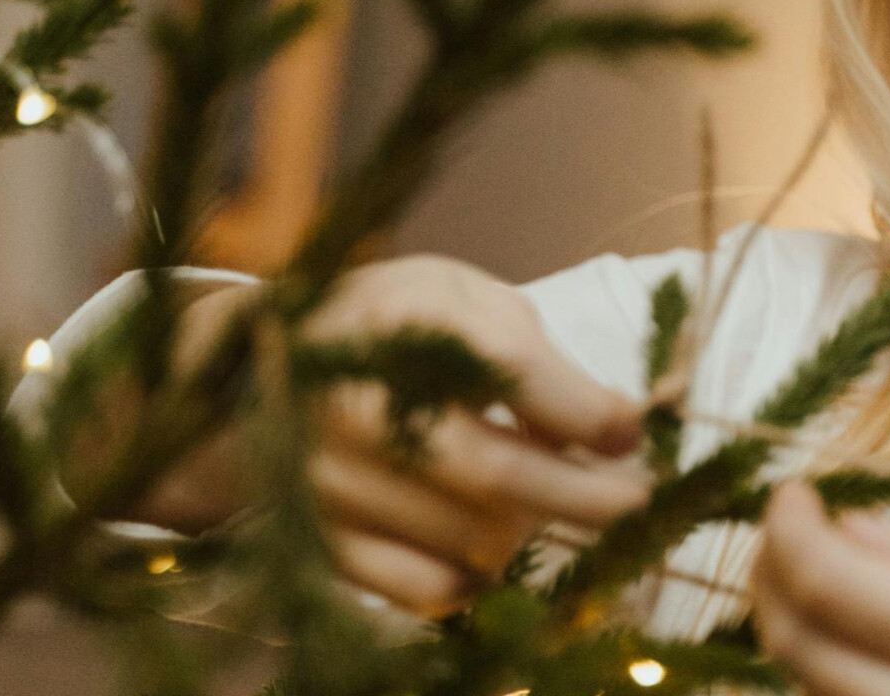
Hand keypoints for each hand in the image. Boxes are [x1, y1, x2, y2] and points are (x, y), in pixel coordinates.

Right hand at [173, 256, 654, 619]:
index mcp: (398, 321)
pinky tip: (491, 544)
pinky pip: (425, 590)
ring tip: (546, 500)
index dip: (584, 409)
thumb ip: (529, 353)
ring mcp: (327, 483)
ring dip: (531, 529)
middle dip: (587, 496)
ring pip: (471, 538)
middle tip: (641, 502)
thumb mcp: (455, 299)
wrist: (247, 374)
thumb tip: (614, 428)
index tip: (634, 432)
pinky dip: (477, 577)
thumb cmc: (385, 326)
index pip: (508, 369)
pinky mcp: (318, 544)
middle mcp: (354, 404)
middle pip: (494, 472)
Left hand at [749, 478, 889, 695]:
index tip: (789, 492)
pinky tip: (853, 643)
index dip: (786, 527)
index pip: (831, 582)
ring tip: (820, 579)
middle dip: (768, 575)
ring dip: (794, 628)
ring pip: (808, 692)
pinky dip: (826, 677)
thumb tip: (848, 525)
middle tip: (783, 530)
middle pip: (798, 645)